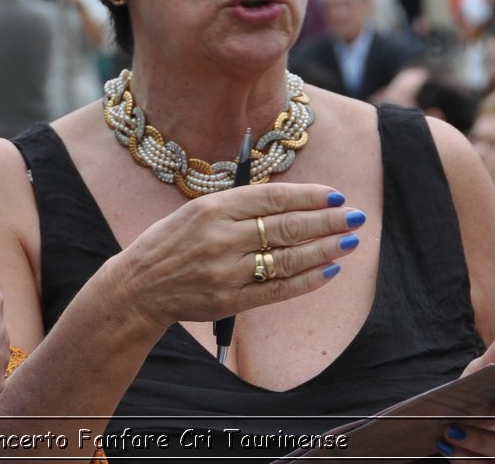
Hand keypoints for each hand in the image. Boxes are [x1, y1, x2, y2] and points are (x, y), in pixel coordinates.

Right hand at [100, 182, 361, 330]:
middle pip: (286, 226)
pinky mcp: (230, 300)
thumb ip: (237, 204)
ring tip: (349, 241)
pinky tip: (329, 271)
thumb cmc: (170, 243)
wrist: (140, 285)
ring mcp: (226, 271)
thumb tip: (289, 201)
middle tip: (354, 217)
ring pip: (287, 258)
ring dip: (324, 249)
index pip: (272, 198)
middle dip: (326, 221)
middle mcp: (221, 238)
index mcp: (212, 208)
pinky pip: (278, 290)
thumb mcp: (196, 211)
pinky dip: (307, 280)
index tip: (334, 194)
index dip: (307, 196)